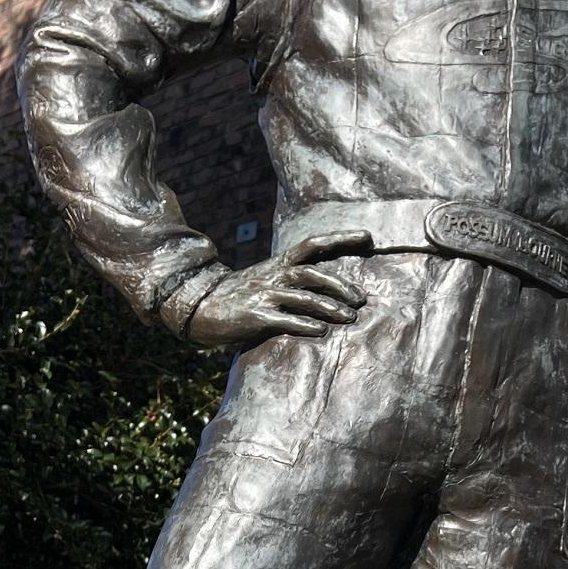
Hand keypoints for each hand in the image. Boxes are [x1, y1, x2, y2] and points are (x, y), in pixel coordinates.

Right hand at [187, 230, 372, 347]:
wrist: (199, 308)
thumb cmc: (240, 297)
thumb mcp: (265, 280)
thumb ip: (291, 282)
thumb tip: (327, 290)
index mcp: (278, 264)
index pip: (313, 244)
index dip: (341, 238)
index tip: (368, 237)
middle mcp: (274, 275)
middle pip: (313, 272)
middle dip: (340, 284)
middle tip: (361, 298)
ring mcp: (264, 294)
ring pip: (303, 296)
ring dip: (329, 307)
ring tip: (349, 318)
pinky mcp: (255, 316)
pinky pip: (285, 320)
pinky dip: (305, 325)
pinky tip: (321, 331)